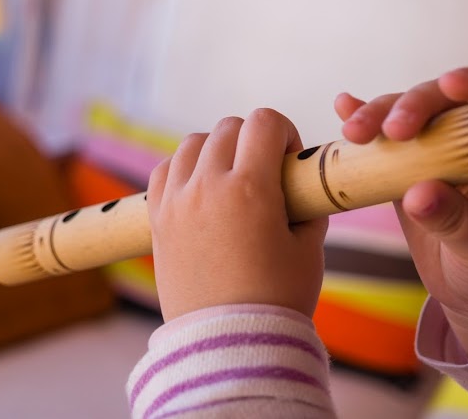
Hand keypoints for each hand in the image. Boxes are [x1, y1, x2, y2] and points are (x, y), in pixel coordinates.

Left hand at [147, 109, 328, 322]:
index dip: (285, 131)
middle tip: (266, 172)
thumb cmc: (277, 300)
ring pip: (193, 142)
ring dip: (217, 150)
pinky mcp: (158, 219)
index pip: (264, 122)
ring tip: (232, 180)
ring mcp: (177, 201)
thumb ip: (306, 205)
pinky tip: (202, 190)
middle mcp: (208, 186)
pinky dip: (185, 169)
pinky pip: (166, 169)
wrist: (229, 346)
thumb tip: (302, 184)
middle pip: (229, 127)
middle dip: (254, 140)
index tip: (290, 158)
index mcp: (250, 188)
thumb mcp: (309, 248)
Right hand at [335, 69, 467, 358]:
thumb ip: (456, 220)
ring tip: (353, 134)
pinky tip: (343, 108)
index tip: (449, 87)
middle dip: (411, 106)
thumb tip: (417, 194)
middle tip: (390, 132)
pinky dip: (363, 122)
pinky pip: (382, 142)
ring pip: (404, 116)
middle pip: (439, 102)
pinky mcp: (406, 170)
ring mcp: (435, 153)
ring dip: (377, 116)